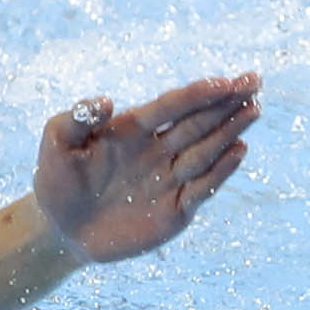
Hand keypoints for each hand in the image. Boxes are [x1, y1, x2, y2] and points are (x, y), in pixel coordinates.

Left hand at [32, 69, 259, 262]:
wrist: (61, 228)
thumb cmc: (56, 180)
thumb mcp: (55, 144)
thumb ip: (76, 119)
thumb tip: (105, 102)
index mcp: (132, 129)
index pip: (171, 106)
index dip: (197, 94)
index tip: (224, 81)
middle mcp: (157, 150)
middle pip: (198, 122)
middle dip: (226, 103)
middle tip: (254, 81)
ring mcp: (169, 179)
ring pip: (206, 150)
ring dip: (230, 130)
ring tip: (253, 109)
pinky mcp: (175, 210)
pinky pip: (202, 187)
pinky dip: (221, 171)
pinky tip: (239, 151)